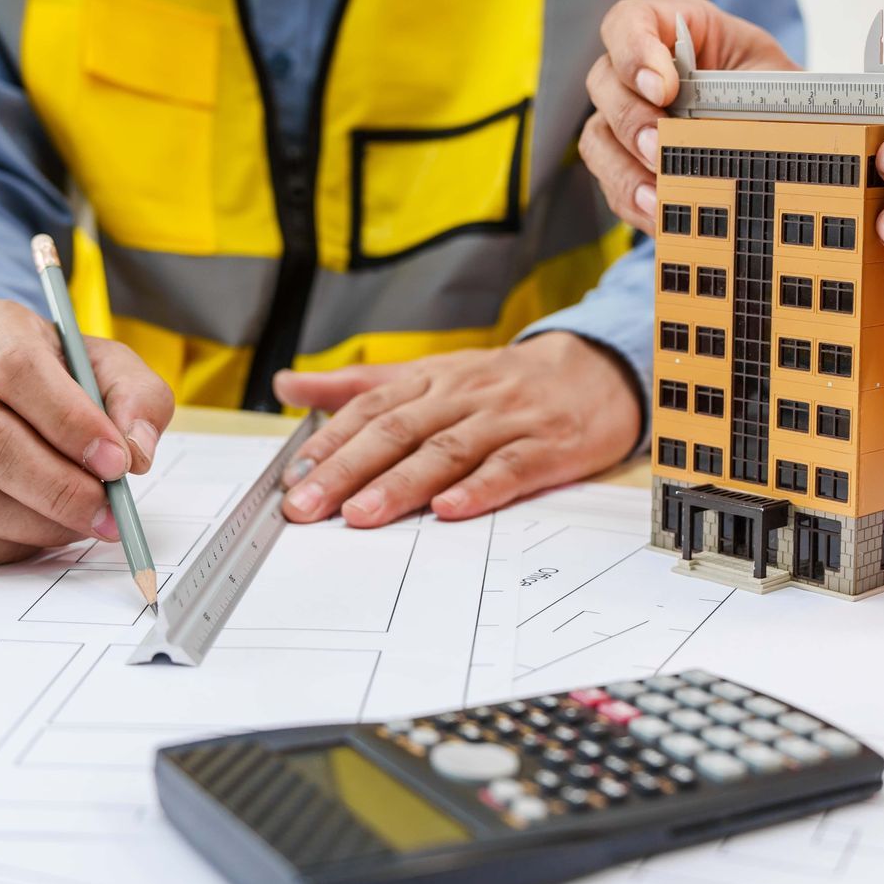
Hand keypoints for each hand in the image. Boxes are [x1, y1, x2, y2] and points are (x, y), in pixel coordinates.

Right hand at [0, 299, 174, 563]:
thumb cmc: (51, 375)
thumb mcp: (103, 364)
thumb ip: (136, 397)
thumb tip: (136, 450)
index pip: (16, 371)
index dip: (70, 422)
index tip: (116, 461)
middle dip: (58, 487)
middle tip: (107, 511)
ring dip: (36, 523)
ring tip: (83, 523)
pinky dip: (5, 547)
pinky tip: (40, 533)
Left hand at [271, 333, 640, 526]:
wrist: (596, 369)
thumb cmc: (504, 382)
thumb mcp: (431, 373)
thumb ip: (359, 385)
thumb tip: (288, 384)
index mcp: (431, 380)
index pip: (371, 409)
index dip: (330, 442)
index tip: (292, 476)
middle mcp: (463, 396)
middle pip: (398, 432)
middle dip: (348, 469)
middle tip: (308, 505)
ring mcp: (505, 421)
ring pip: (446, 451)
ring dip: (402, 484)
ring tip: (363, 514)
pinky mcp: (546, 447)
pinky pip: (510, 467)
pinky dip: (480, 488)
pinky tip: (451, 509)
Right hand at [580, 0, 796, 233]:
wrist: (778, 126)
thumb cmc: (769, 90)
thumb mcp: (772, 77)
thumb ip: (754, 93)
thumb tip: (744, 129)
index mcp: (670, 29)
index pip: (627, 24)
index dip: (633, 51)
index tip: (662, 86)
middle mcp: (635, 70)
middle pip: (604, 84)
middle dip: (630, 119)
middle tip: (658, 145)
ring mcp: (624, 117)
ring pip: (597, 138)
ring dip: (624, 169)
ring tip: (657, 195)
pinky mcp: (626, 161)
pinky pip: (613, 182)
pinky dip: (634, 201)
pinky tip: (661, 215)